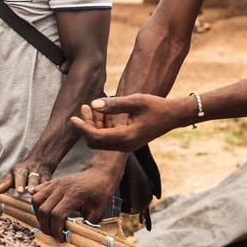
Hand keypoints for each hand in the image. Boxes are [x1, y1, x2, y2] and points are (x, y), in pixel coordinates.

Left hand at [0, 158, 54, 196]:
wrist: (40, 161)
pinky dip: (50, 190)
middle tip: (31, 192)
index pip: (20, 176)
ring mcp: (42, 174)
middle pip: (32, 178)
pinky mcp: (50, 178)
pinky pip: (51, 184)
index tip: (19, 191)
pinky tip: (50, 198)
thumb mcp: (12, 174)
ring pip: (43, 181)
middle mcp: (32, 171)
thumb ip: (5, 183)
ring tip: (40, 195)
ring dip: (42, 188)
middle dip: (32, 185)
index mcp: (21, 170)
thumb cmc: (21, 172)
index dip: (20, 184)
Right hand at [28, 167, 120, 240]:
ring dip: (38, 215)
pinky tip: (44, 212)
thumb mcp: (98, 212)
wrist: (100, 174)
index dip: (56, 230)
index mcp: (74, 195)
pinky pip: (37, 192)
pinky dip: (37, 203)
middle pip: (44, 209)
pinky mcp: (52, 181)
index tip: (61, 238)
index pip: (57, 215)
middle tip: (52, 235)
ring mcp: (55, 183)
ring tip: (47, 223)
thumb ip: (86, 225)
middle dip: (46, 226)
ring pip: (36, 200)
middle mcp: (61, 188)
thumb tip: (73, 236)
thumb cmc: (101, 193)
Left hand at [69, 94, 183, 151]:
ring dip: (94, 125)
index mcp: (126, 137)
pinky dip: (103, 126)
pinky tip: (102, 112)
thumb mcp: (136, 100)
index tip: (72, 118)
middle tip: (83, 107)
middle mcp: (125, 145)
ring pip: (102, 140)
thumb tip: (93, 104)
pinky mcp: (128, 142)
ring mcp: (126, 146)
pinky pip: (109, 137)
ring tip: (89, 106)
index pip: (96, 137)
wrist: (173, 116)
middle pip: (96, 141)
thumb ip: (114, 104)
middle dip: (87, 125)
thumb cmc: (156, 106)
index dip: (83, 128)